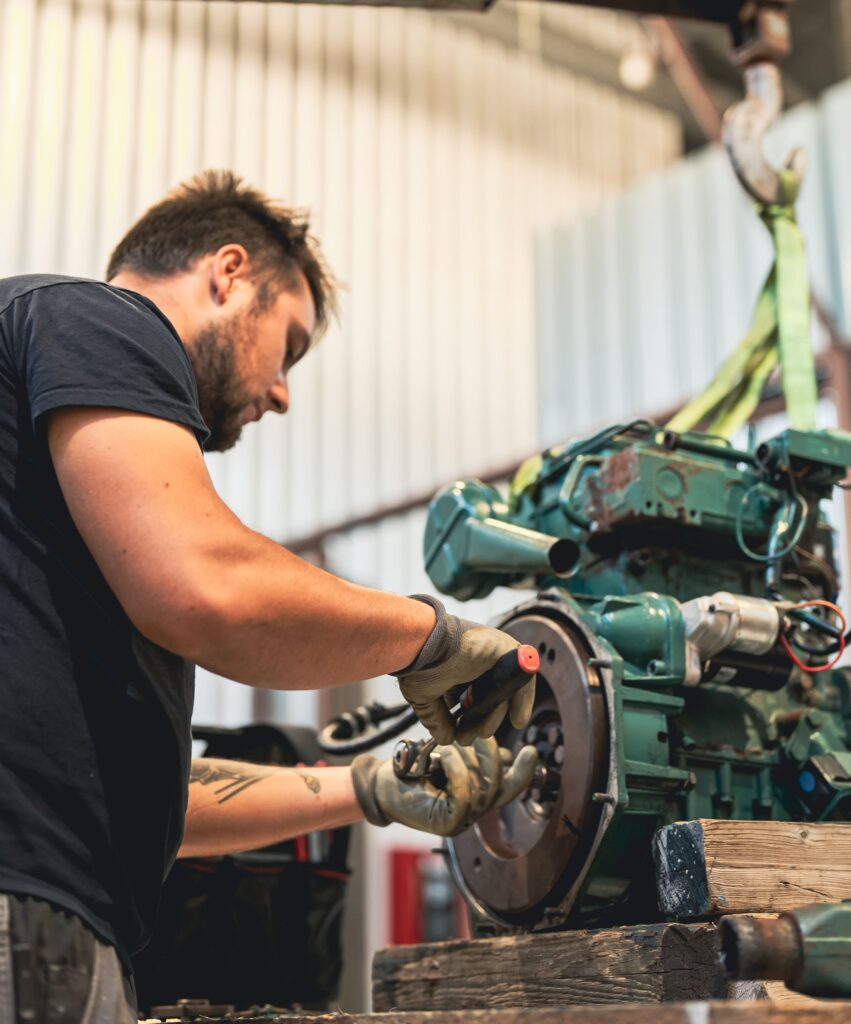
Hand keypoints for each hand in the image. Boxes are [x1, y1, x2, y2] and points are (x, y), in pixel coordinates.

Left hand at [350, 738, 537, 836]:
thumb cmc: (410, 769)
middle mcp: (473, 813)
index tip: (531, 749)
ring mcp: (461, 822)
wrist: (379, 783)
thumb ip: (473, 759)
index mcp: (476, 797)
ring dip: (465, 758)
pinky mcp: (447, 824)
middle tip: (475, 735)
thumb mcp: (445, 758)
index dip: (524, 771)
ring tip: (447, 745)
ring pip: (482, 787)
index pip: (509, 788)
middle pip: (500, 786)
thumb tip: (503, 755)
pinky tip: (442, 756)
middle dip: (490, 755)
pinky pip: (465, 793)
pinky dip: (456, 769)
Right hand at [395, 595, 535, 744]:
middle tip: (466, 737)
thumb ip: (436, 718)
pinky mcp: (507, 652)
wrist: (425, 643)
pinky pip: (523, 681)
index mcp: (455, 669)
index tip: (460, 735)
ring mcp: (492, 658)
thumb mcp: (423, 696)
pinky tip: (517, 720)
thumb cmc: (420, 663)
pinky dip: (523, 702)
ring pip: (502, 695)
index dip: (467, 720)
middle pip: (486, 701)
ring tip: (480, 730)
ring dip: (493, 718)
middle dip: (478, 724)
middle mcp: (475, 664)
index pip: (469, 699)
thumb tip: (446, 739)